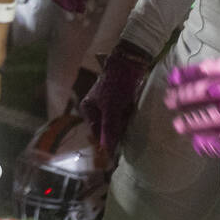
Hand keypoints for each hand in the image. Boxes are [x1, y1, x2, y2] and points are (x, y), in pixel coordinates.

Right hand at [81, 41, 151, 155]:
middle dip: (116, 131)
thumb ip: (109, 130)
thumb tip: (107, 151)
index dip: (105, 143)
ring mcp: (107, 105)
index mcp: (88, 109)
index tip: (115, 156)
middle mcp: (95, 108)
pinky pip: (123, 116)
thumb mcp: (111, 109)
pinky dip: (128, 116)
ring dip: (123, 123)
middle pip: (106, 128)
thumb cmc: (115, 85)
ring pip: (116, 123)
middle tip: (124, 131)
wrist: (128, 63)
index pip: (96, 133)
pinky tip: (131, 111)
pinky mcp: (119, 102)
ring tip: (127, 115)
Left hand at [168, 47, 219, 165]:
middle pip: (211, 93)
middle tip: (169, 102)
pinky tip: (198, 145)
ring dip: (195, 121)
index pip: (215, 70)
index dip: (191, 74)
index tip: (174, 78)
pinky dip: (212, 143)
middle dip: (186, 97)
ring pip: (217, 117)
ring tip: (179, 125)